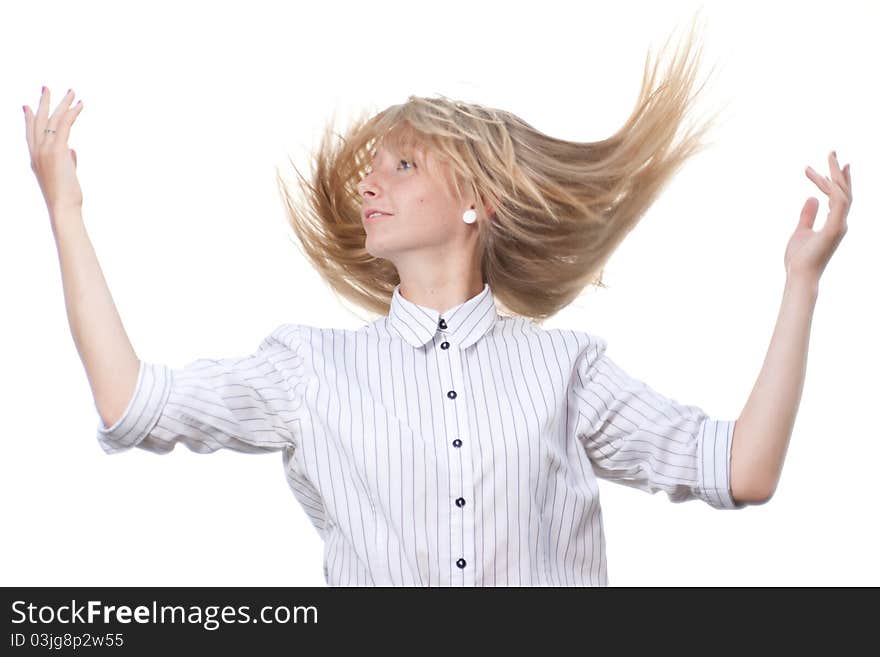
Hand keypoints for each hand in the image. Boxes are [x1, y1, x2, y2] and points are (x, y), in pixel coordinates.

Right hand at [24, 86, 84, 216]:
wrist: (63, 206)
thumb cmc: (65, 195)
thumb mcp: (64, 174)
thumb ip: (67, 159)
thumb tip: (72, 150)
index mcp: (35, 157)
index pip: (30, 133)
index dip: (29, 118)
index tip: (26, 105)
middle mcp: (36, 150)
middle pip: (38, 120)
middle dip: (43, 103)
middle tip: (46, 88)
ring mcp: (45, 149)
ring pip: (53, 119)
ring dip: (63, 103)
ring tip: (72, 92)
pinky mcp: (57, 149)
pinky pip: (64, 125)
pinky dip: (72, 113)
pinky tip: (79, 105)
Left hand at [784, 150, 851, 283]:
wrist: (799, 275)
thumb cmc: (799, 259)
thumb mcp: (801, 231)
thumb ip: (807, 215)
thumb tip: (811, 197)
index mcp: (834, 223)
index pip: (839, 197)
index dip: (838, 180)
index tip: (832, 164)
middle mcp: (841, 223)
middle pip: (844, 192)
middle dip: (839, 171)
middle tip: (832, 152)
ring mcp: (840, 226)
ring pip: (843, 194)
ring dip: (835, 175)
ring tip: (828, 158)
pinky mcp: (835, 228)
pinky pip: (839, 203)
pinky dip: (833, 189)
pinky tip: (823, 177)